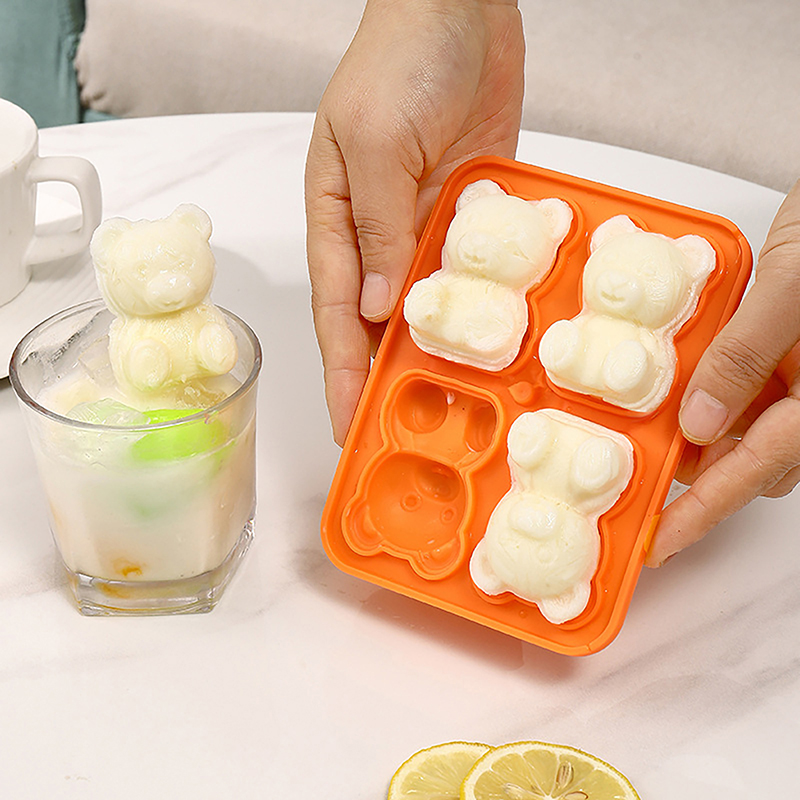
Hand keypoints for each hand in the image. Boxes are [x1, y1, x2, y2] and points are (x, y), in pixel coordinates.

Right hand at [305, 0, 523, 444]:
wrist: (461, 6)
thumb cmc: (401, 56)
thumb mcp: (377, 140)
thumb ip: (378, 225)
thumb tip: (377, 304)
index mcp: (337, 219)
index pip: (333, 312)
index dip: (341, 372)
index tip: (346, 423)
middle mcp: (378, 234)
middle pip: (376, 323)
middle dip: (383, 379)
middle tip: (395, 436)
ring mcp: (426, 230)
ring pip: (428, 308)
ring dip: (435, 355)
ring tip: (447, 411)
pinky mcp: (471, 219)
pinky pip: (476, 274)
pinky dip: (482, 311)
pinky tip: (494, 348)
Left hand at [646, 179, 799, 566]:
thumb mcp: (793, 288)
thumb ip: (746, 355)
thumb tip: (699, 423)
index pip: (751, 473)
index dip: (700, 515)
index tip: (657, 543)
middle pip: (749, 462)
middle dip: (695, 472)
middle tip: (638, 468)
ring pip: (745, 431)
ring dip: (699, 431)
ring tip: (649, 419)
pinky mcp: (789, 356)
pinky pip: (746, 391)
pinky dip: (711, 393)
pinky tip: (683, 377)